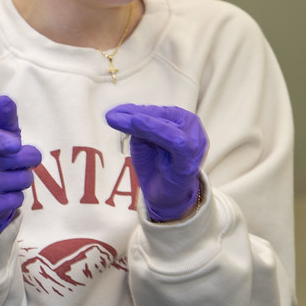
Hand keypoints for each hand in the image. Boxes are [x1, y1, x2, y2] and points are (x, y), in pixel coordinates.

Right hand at [0, 95, 41, 236]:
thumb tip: (5, 98)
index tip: (15, 145)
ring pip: (22, 181)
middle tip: (20, 160)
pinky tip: (4, 193)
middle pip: (20, 160)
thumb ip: (5, 117)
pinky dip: (16, 196)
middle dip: (28, 160)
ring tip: (10, 177)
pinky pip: (16, 200)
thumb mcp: (0, 134)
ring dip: (23, 179)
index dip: (4, 142)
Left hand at [105, 104, 207, 221]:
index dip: (134, 109)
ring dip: (146, 123)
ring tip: (127, 120)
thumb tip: (116, 112)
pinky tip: (139, 125)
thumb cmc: (156, 164)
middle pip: (163, 117)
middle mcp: (191, 129)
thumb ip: (134, 126)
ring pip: (170, 128)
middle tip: (112, 116)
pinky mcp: (188, 164)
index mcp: (181, 120)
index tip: (112, 112)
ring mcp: (193, 146)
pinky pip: (177, 144)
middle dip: (136, 115)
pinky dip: (158, 131)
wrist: (166, 196)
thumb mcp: (142, 140)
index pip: (157, 110)